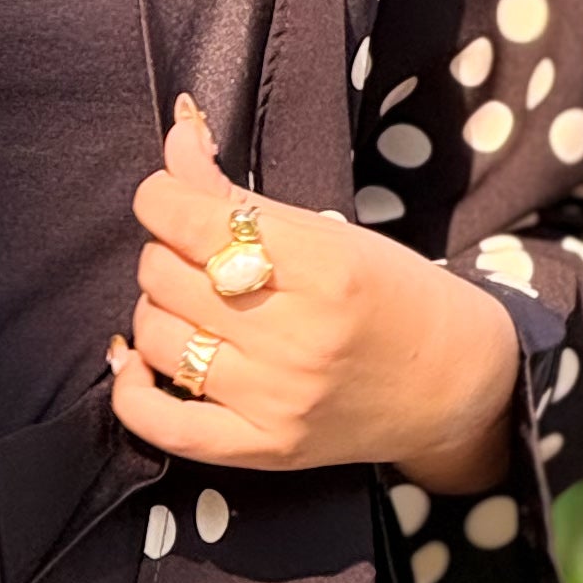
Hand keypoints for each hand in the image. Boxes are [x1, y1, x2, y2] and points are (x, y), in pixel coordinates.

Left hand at [108, 98, 522, 492]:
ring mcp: (278, 399)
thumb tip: (176, 133)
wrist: (452, 384)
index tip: (168, 199)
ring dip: (158, 308)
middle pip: (166, 274)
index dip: (161, 198)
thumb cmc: (392, 295)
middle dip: (167, 252)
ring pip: (157, 336)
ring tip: (191, 304)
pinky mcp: (265, 448)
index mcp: (322, 268)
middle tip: (197, 257)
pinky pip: (163, 426)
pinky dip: (131, 389)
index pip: (193, 220)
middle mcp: (297, 337)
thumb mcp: (328, 232)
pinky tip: (138, 361)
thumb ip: (239, 194)